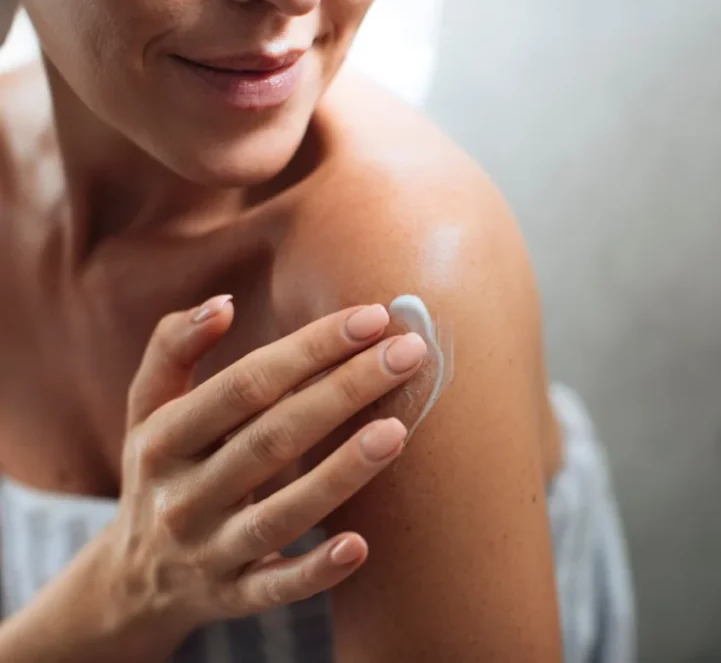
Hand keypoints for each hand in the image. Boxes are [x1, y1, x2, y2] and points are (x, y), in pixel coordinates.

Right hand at [101, 294, 427, 641]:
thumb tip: (220, 303)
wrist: (132, 580)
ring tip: (396, 431)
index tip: (372, 318)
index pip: (246, 384)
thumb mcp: (148, 409)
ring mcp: (208, 551)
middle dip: (344, 390)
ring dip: (340, 472)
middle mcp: (182, 496)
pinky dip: (314, 571)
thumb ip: (172, 348)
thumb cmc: (161, 470)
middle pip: (272, 438)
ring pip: (280, 513)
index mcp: (162, 439)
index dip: (310, 348)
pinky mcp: (233, 597)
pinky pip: (275, 588)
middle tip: (408, 354)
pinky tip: (358, 546)